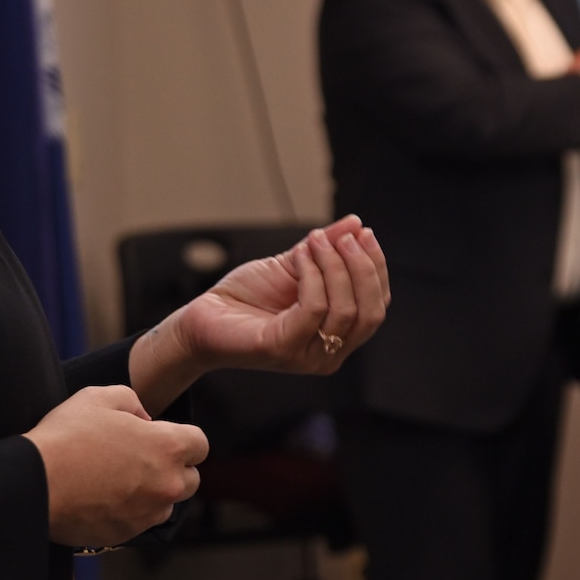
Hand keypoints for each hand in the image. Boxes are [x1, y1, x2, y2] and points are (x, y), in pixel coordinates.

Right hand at [24, 385, 208, 547]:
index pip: (200, 444)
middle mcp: (166, 484)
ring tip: (121, 480)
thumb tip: (144, 419)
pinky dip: (132, 512)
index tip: (162, 437)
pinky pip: (141, 522)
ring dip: (154, 493)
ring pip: (167, 504)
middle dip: (174, 468)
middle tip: (143, 458)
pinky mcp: (127, 534)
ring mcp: (148, 513)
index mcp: (167, 446)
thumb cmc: (67, 435)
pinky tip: (106, 498)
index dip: (183, 438)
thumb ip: (132, 402)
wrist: (35, 482)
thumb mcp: (99, 396)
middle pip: (191, 479)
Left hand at [135, 217, 389, 401]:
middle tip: (343, 236)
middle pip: (370, 312)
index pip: (377, 306)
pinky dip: (311, 276)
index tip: (362, 234)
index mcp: (338, 336)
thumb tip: (356, 224)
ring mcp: (308, 355)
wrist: (202, 317)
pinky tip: (297, 256)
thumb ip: (326, 249)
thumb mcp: (294, 265)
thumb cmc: (246, 298)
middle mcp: (330, 353)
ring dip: (333, 266)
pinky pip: (313, 310)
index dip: (376, 268)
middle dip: (362, 267)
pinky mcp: (283, 349)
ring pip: (344, 310)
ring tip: (313, 241)